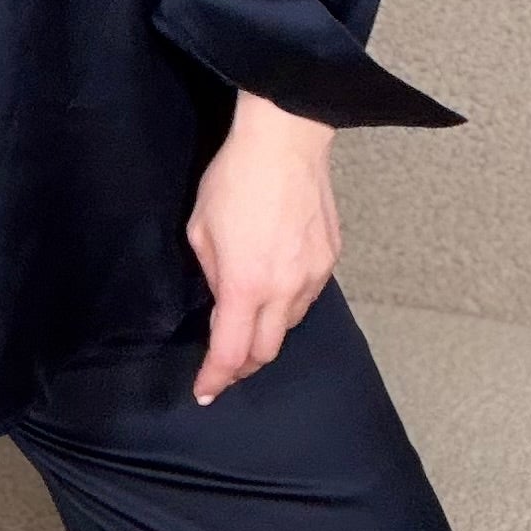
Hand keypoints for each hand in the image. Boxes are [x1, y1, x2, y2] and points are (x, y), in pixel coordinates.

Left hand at [184, 92, 340, 403]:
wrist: (286, 140)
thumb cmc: (236, 177)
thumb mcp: (200, 229)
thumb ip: (211, 274)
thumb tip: (222, 298)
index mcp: (244, 284)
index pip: (231, 352)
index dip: (216, 378)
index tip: (205, 391)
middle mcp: (284, 288)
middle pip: (266, 351)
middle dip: (242, 363)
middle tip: (225, 361)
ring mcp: (313, 275)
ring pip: (290, 326)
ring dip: (267, 332)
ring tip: (249, 316)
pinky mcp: (330, 260)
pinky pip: (307, 297)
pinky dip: (288, 304)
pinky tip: (275, 285)